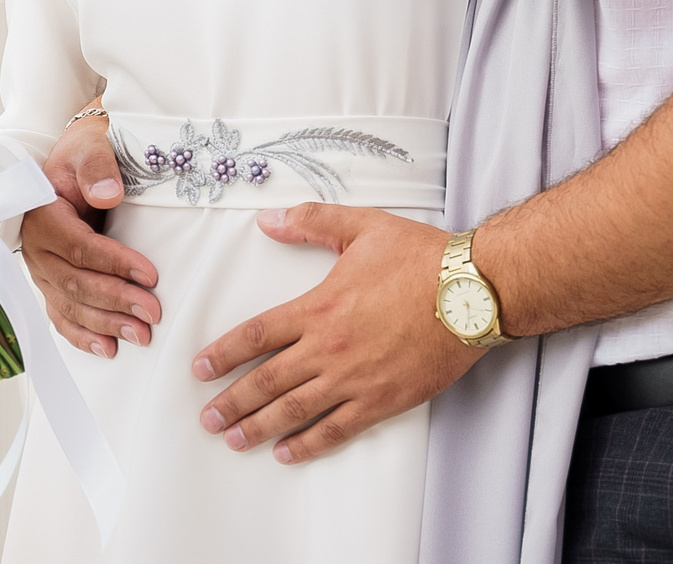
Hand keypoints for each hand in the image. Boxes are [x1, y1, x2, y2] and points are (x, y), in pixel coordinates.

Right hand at [24, 113, 162, 357]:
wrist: (71, 161)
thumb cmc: (84, 152)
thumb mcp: (91, 146)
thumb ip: (98, 166)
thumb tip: (108, 195)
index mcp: (42, 214)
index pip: (79, 247)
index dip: (114, 264)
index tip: (151, 276)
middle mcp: (35, 247)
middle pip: (75, 282)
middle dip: (115, 301)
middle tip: (153, 312)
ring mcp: (40, 269)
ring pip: (69, 305)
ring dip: (105, 323)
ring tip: (141, 334)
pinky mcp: (50, 282)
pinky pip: (61, 315)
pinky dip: (82, 335)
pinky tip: (108, 349)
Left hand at [193, 205, 483, 463]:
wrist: (472, 292)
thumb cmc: (421, 258)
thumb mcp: (361, 227)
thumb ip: (311, 223)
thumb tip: (268, 221)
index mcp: (319, 307)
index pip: (256, 335)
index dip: (224, 354)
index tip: (199, 370)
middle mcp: (329, 347)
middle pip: (267, 380)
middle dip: (232, 401)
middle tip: (207, 418)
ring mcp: (355, 378)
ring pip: (295, 409)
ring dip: (260, 426)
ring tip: (234, 439)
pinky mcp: (382, 400)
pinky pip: (337, 428)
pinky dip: (309, 443)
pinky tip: (288, 452)